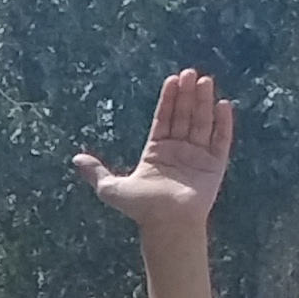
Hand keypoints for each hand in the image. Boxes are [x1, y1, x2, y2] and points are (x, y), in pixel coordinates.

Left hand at [79, 66, 232, 235]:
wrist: (167, 224)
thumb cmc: (140, 208)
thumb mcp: (111, 188)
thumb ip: (96, 172)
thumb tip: (75, 159)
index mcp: (156, 152)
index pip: (164, 119)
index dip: (168, 100)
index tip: (172, 80)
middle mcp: (178, 151)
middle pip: (183, 116)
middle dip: (187, 95)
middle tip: (190, 73)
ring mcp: (197, 157)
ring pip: (201, 123)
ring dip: (203, 102)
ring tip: (205, 81)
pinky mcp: (214, 165)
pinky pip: (221, 140)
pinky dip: (223, 123)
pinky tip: (222, 105)